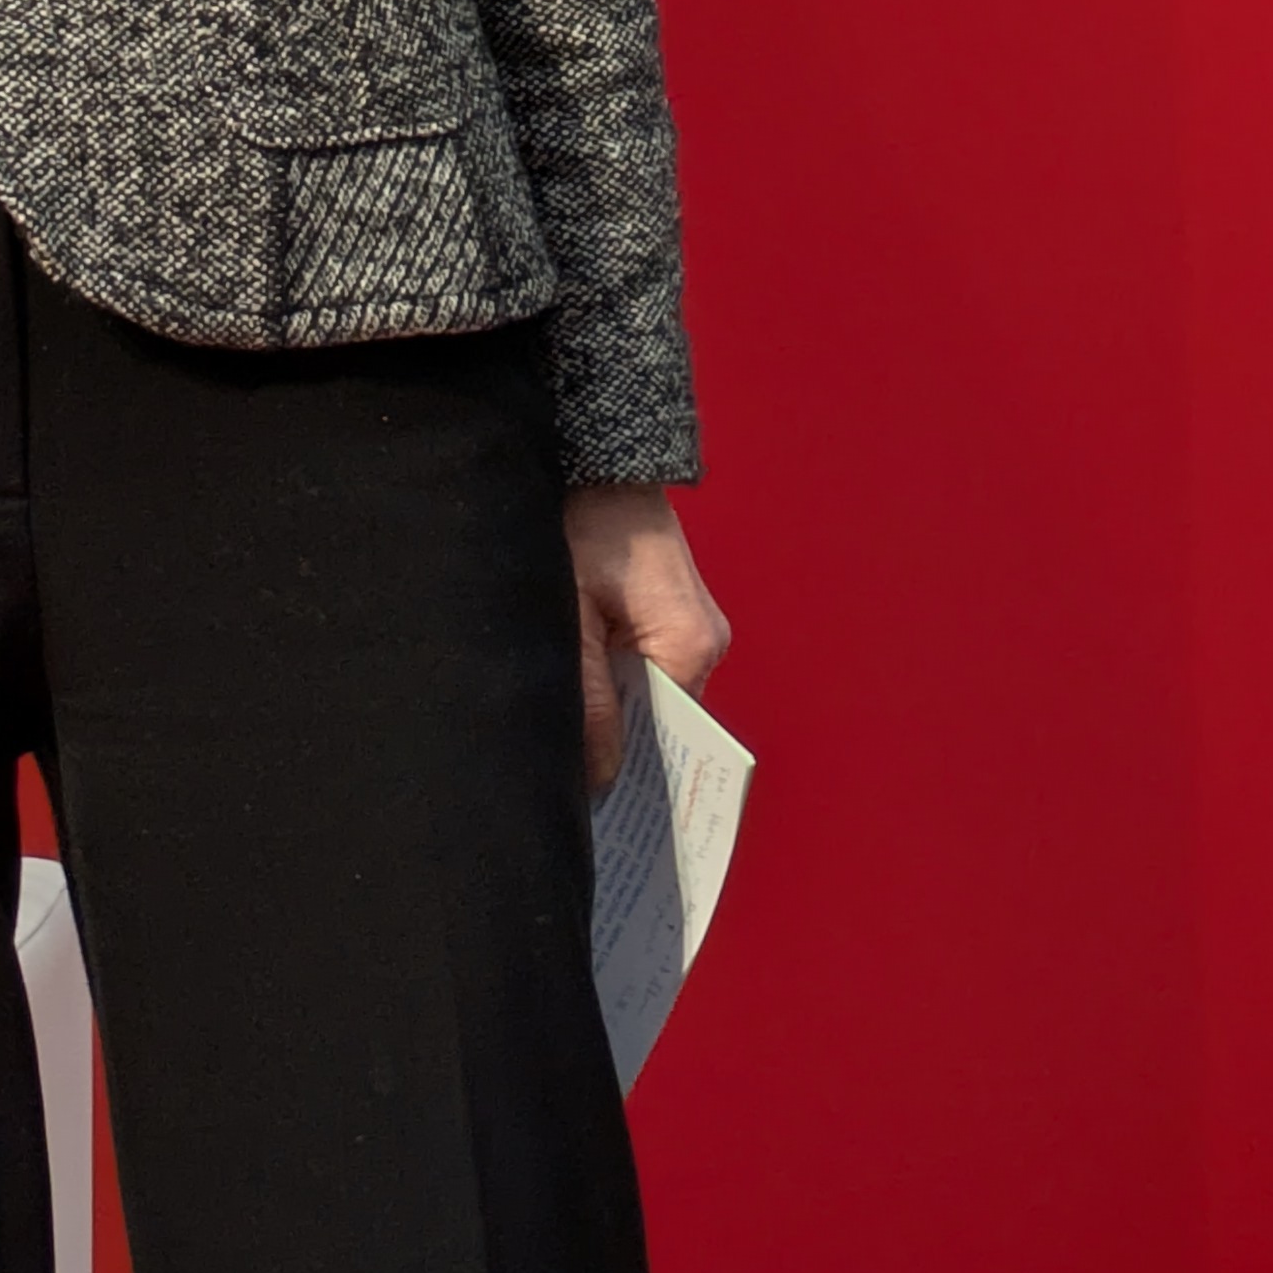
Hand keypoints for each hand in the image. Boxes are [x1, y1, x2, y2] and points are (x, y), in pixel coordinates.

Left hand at [563, 485, 730, 794]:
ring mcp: (693, 625)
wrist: (596, 456)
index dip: (633, 778)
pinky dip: (616, 685)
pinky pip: (647, 667)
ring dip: (614, 715)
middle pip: (662, 723)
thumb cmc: (579, 524)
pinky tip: (579, 695)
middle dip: (621, 752)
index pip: (667, 740)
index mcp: (689, 646)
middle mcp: (705, 641)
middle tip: (573, 794)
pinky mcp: (672, 611)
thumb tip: (601, 779)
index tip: (600, 816)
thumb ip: (586, 700)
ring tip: (567, 748)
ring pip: (651, 696)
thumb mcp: (569, 617)